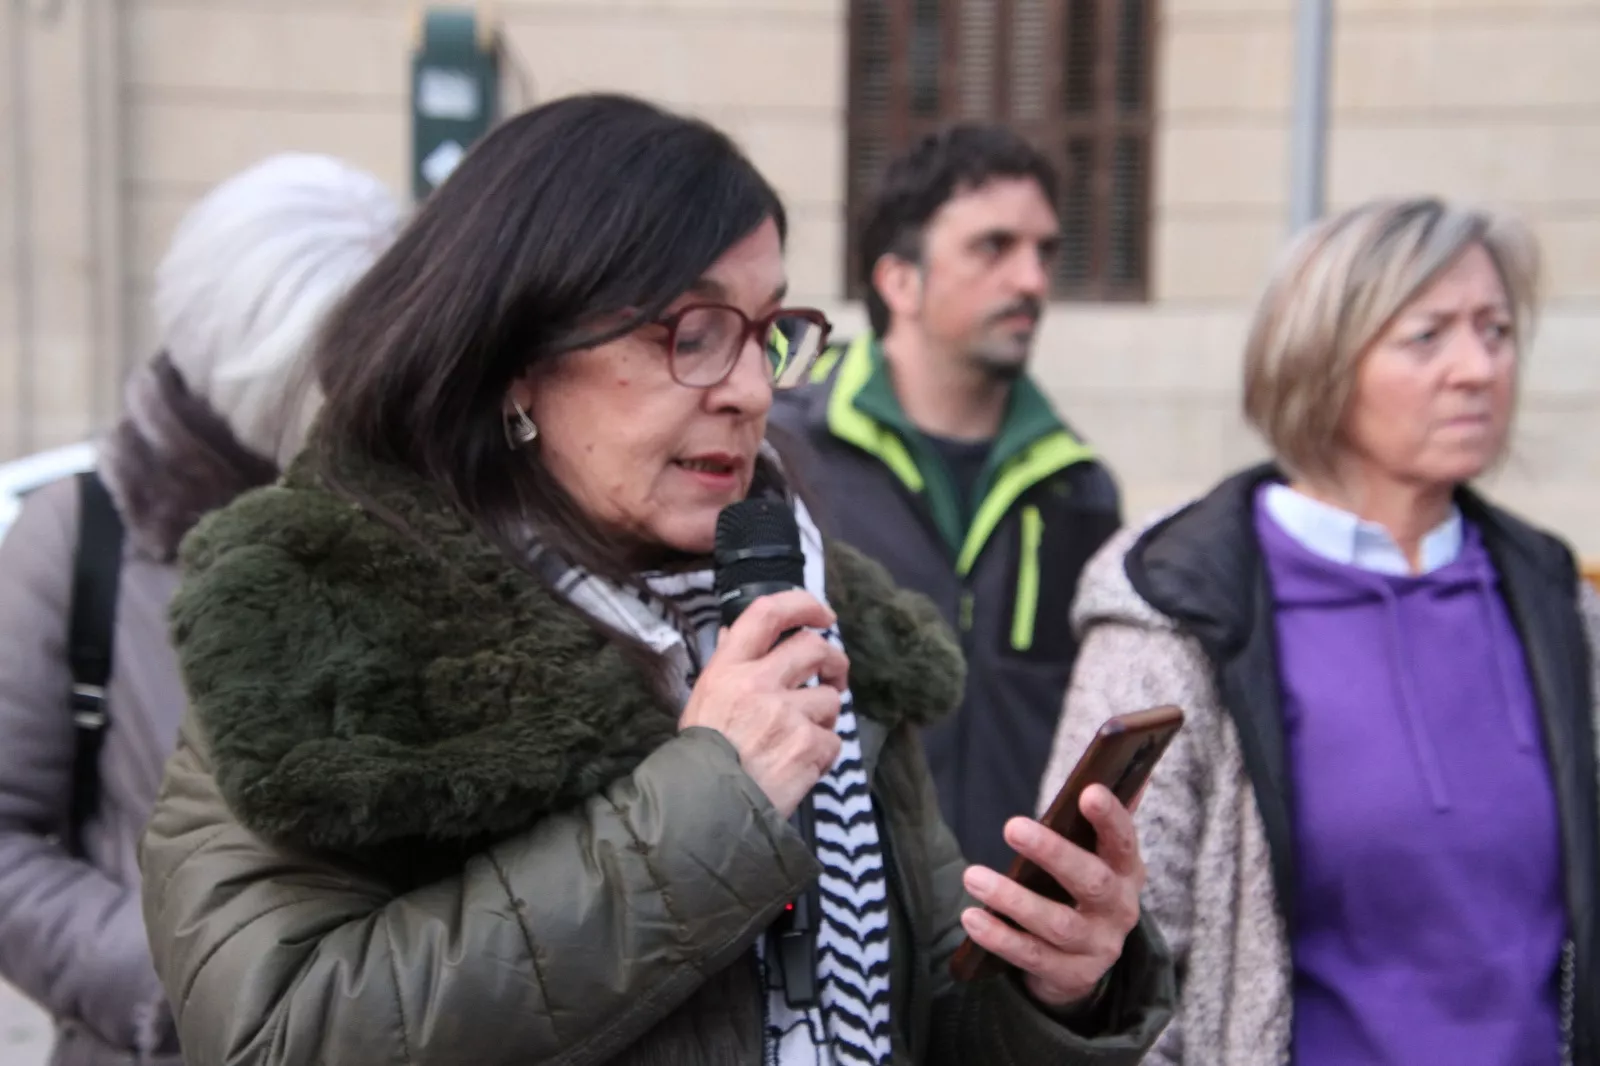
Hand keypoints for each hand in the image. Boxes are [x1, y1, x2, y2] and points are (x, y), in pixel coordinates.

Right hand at [679, 590, 848, 818]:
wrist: (704, 812)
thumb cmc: (701, 757)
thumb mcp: (703, 701)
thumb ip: (726, 664)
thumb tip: (734, 630)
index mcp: (728, 669)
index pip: (767, 613)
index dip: (802, 604)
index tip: (823, 614)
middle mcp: (758, 684)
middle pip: (814, 647)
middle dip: (834, 660)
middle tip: (834, 675)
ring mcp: (786, 715)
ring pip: (831, 698)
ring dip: (825, 717)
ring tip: (802, 738)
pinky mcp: (808, 746)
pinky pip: (833, 741)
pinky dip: (823, 754)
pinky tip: (801, 766)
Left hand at [958, 785, 1144, 1008]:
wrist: (1085, 959)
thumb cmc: (1083, 886)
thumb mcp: (1098, 856)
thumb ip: (1103, 818)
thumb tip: (1125, 767)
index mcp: (1127, 870)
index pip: (1124, 840)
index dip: (1110, 817)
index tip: (1087, 791)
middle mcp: (1119, 909)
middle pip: (1090, 881)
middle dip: (1052, 852)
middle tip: (1011, 825)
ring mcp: (1097, 947)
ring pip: (1056, 923)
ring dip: (1012, 899)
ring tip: (973, 876)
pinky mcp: (1070, 975)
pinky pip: (1031, 957)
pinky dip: (999, 937)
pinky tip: (972, 918)